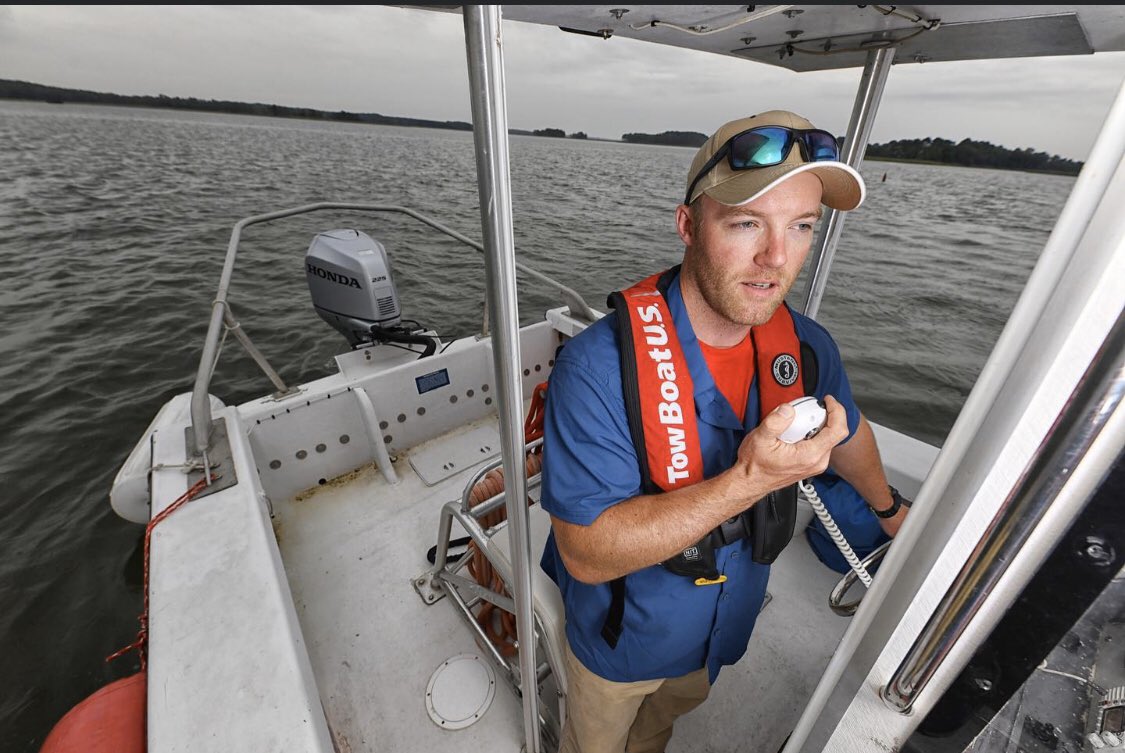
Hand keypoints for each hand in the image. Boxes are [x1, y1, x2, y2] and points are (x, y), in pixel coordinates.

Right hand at [731, 395, 848, 499]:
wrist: (751, 481)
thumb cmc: (755, 465)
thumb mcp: (760, 438)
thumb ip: (775, 421)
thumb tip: (789, 409)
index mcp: (810, 455)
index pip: (838, 430)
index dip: (837, 411)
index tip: (827, 401)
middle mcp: (817, 461)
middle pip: (834, 432)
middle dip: (824, 415)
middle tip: (806, 409)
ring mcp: (816, 464)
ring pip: (828, 437)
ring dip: (817, 424)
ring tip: (798, 421)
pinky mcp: (811, 463)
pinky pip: (820, 443)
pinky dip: (812, 432)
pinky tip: (797, 431)